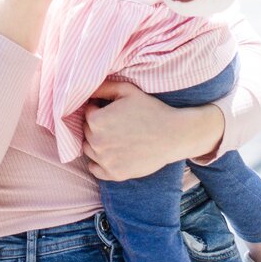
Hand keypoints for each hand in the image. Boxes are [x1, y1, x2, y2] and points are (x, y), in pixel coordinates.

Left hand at [82, 78, 224, 180]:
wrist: (173, 135)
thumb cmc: (150, 110)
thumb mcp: (127, 90)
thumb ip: (104, 87)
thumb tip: (87, 88)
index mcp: (97, 120)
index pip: (87, 112)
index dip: (99, 108)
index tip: (113, 110)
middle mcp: (96, 142)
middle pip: (87, 131)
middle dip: (97, 125)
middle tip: (116, 123)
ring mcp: (105, 160)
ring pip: (88, 149)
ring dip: (96, 143)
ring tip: (115, 137)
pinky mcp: (114, 174)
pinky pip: (94, 169)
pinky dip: (98, 162)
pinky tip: (110, 153)